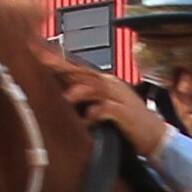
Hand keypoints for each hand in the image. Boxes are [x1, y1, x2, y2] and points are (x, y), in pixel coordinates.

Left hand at [48, 53, 172, 159]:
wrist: (155, 135)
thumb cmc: (125, 120)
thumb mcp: (102, 105)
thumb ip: (84, 98)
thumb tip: (60, 94)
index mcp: (103, 81)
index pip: (77, 68)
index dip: (57, 61)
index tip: (37, 55)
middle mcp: (110, 84)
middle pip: (84, 72)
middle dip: (63, 67)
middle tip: (42, 62)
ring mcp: (119, 97)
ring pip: (96, 88)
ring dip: (81, 91)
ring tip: (67, 97)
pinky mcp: (126, 113)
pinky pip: (109, 110)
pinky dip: (96, 113)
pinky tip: (86, 120)